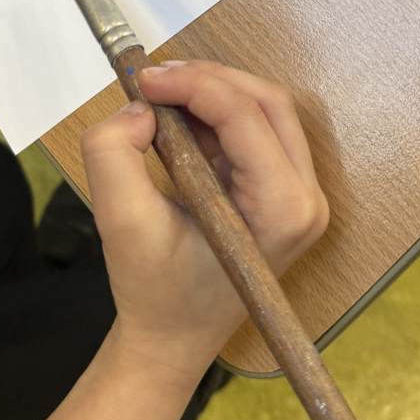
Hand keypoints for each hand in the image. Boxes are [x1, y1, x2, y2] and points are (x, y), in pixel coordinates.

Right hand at [82, 60, 329, 387]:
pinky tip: (177, 121)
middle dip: (208, 80)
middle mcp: (306, 200)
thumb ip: (113, 152)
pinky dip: (216, 116)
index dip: (193, 84)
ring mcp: (301, 197)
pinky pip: (256, 133)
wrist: (172, 341)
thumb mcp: (120, 221)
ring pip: (265, 111)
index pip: (246, 116)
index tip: (142, 79)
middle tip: (153, 79)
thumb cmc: (153, 291)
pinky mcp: (283, 193)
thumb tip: (139, 109)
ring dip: (212, 94)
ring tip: (161, 96)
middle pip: (267, 103)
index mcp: (282, 210)